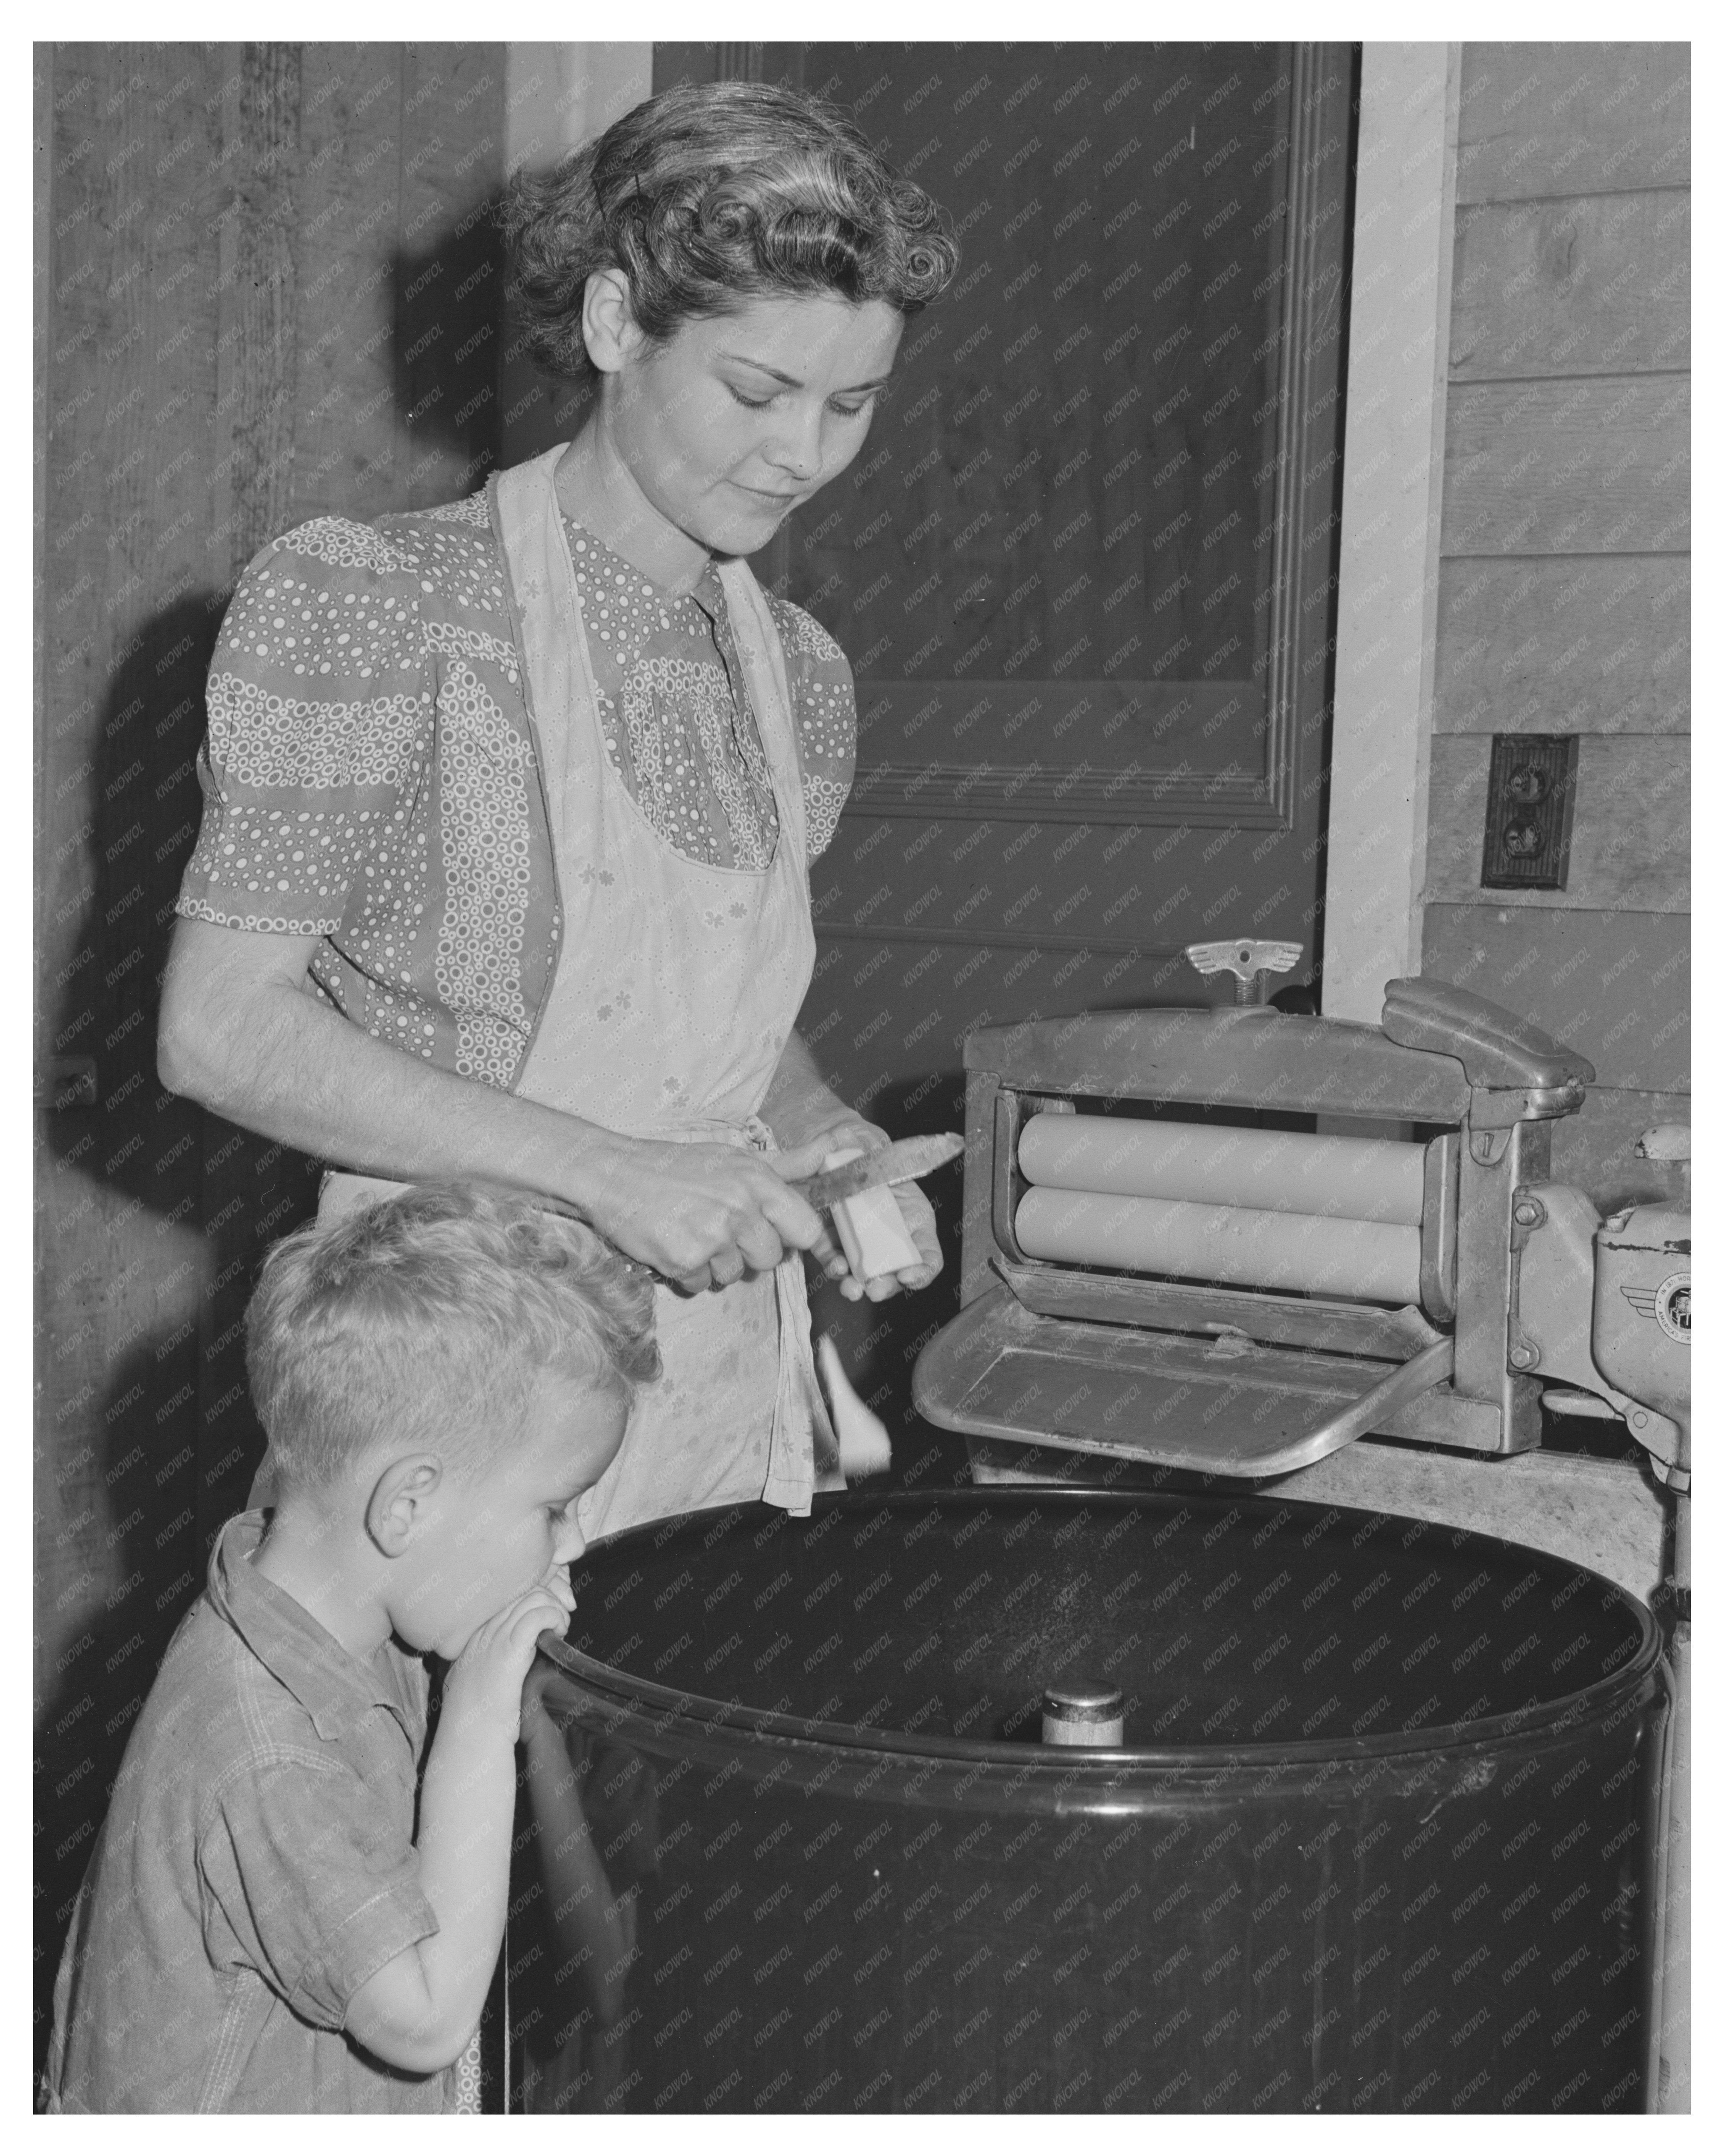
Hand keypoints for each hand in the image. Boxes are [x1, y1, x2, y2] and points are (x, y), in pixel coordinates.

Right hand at [442, 1574, 575, 1741]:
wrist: (469, 1739)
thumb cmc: (476, 1722)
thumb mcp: (471, 1688)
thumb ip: (483, 1669)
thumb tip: (505, 1662)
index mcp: (472, 1641)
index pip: (503, 1600)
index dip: (528, 1599)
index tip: (546, 1613)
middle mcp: (481, 1634)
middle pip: (518, 1592)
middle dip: (544, 1596)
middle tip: (558, 1618)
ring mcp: (493, 1640)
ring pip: (529, 1597)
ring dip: (553, 1606)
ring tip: (561, 1625)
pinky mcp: (509, 1650)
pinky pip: (535, 1615)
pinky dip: (553, 1615)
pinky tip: (559, 1629)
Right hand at [581, 1135, 830, 1293]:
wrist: (614, 1175)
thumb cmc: (678, 1166)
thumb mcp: (735, 1158)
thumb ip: (788, 1165)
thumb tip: (830, 1155)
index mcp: (757, 1182)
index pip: (806, 1230)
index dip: (792, 1237)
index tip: (775, 1233)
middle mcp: (739, 1209)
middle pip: (770, 1259)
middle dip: (749, 1252)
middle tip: (719, 1228)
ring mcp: (711, 1238)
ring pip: (734, 1275)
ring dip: (715, 1263)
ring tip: (691, 1231)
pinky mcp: (683, 1261)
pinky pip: (701, 1285)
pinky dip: (688, 1273)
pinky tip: (673, 1244)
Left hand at [804, 1121, 944, 1303]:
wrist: (832, 1151)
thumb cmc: (865, 1149)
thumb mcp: (879, 1148)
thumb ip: (879, 1152)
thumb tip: (871, 1148)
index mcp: (913, 1218)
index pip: (928, 1256)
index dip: (923, 1271)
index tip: (909, 1276)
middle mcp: (889, 1237)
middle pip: (895, 1274)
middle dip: (885, 1286)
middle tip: (875, 1288)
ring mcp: (862, 1243)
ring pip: (864, 1275)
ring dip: (857, 1285)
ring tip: (850, 1285)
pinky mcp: (834, 1242)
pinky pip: (836, 1259)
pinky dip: (835, 1266)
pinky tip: (833, 1263)